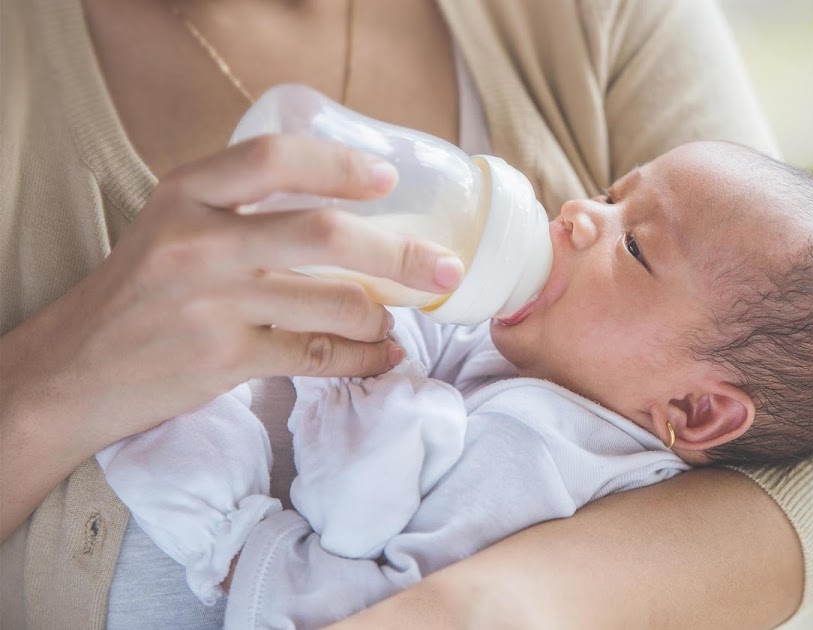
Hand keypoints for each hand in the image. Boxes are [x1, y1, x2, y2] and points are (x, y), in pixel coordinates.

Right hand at [1, 134, 462, 450]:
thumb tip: (352, 210)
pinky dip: (364, 358)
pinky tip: (382, 356)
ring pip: (334, 303)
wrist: (74, 370)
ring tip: (397, 318)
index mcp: (186, 195)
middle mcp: (199, 243)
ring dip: (384, 314)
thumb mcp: (174, 225)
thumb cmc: (141, 291)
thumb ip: (244, 209)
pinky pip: (320, 356)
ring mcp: (213, 305)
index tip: (388, 179)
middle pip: (324, 235)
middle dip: (401, 253)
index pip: (274, 158)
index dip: (340, 166)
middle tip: (444, 267)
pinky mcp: (225, 360)